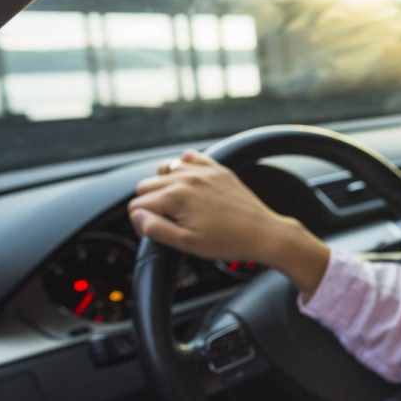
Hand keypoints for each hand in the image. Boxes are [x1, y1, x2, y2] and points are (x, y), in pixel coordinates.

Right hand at [127, 150, 330, 293]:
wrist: (263, 234)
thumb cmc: (228, 242)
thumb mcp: (187, 244)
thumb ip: (156, 229)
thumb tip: (137, 216)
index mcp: (176, 197)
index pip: (137, 205)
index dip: (141, 223)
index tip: (155, 233)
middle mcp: (187, 178)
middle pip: (146, 186)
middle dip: (150, 204)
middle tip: (167, 222)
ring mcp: (204, 171)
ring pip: (164, 169)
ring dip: (164, 186)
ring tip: (177, 206)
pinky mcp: (218, 169)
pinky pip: (189, 157)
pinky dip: (184, 167)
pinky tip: (189, 184)